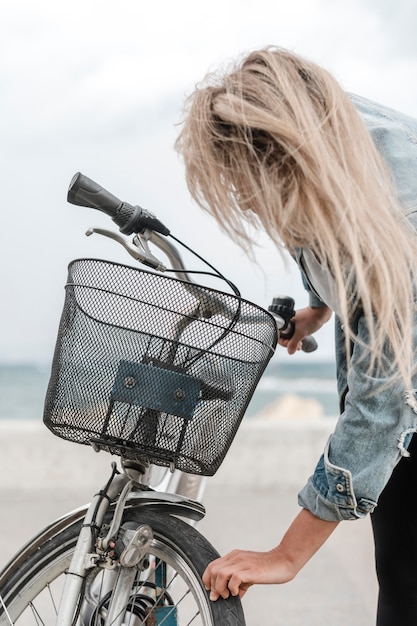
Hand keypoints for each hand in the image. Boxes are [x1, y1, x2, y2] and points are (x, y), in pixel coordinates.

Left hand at [202, 509, 338, 600]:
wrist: (284, 560)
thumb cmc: (269, 567)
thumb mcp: (250, 574)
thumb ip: (241, 582)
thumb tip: (234, 595)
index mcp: (234, 556)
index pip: (212, 565)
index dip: (208, 579)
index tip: (212, 590)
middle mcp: (236, 557)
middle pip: (212, 569)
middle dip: (212, 585)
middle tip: (220, 596)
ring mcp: (242, 562)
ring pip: (219, 573)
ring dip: (220, 588)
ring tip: (229, 595)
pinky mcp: (250, 570)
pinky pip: (233, 578)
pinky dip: (232, 588)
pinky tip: (238, 592)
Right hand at [279, 305, 331, 354]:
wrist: (321, 312)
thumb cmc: (311, 318)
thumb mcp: (301, 333)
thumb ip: (293, 343)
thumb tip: (290, 351)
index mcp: (284, 321)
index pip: (278, 335)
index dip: (284, 342)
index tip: (290, 346)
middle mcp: (287, 321)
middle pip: (283, 336)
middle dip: (290, 343)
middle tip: (296, 346)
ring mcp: (293, 322)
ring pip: (289, 335)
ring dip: (294, 342)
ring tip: (299, 345)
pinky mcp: (298, 324)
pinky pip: (295, 333)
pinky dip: (297, 338)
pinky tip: (301, 342)